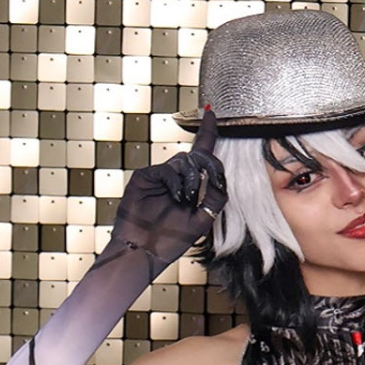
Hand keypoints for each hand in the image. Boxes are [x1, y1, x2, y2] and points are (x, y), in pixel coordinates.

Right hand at [111, 108, 227, 266]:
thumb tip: (220, 179)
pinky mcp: (144, 177)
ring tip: (185, 201)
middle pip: (198, 156)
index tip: (211, 113)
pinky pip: (168, 170)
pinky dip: (177, 183)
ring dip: (192, 181)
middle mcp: (175, 178)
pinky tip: (176, 198)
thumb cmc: (172, 240)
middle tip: (211, 183)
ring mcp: (159, 176)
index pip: (201, 154)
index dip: (207, 134)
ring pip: (185, 162)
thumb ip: (215, 198)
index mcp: (189, 186)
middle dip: (209, 167)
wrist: (145, 251)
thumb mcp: (203, 219)